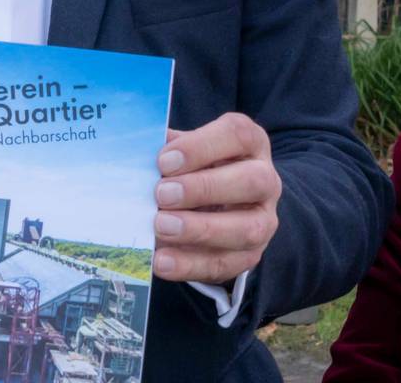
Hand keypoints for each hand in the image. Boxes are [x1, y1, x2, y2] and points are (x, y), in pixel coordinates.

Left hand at [151, 112, 279, 283]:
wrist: (217, 206)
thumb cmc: (196, 169)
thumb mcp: (186, 151)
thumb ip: (168, 149)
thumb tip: (135, 149)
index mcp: (250, 144)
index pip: (238, 135)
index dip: (201, 146)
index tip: (164, 160)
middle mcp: (265, 180)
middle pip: (251, 181)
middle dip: (204, 188)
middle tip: (162, 194)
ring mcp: (262, 220)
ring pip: (247, 228)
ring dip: (200, 229)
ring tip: (161, 226)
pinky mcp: (250, 255)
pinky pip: (226, 264)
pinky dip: (191, 264)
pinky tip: (162, 260)